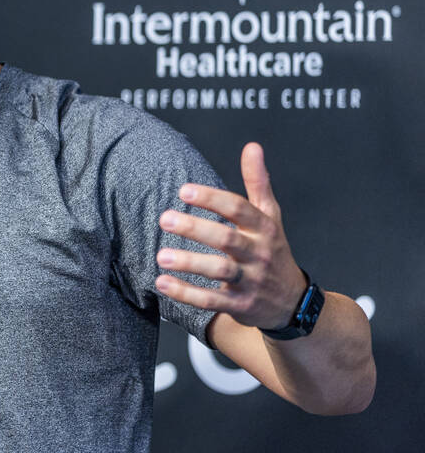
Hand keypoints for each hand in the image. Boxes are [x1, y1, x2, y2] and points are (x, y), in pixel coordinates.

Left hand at [154, 143, 306, 330]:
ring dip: (189, 263)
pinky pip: (212, 300)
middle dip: (195, 229)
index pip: (239, 209)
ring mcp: (250, 281)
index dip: (212, 198)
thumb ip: (258, 182)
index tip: (184, 190)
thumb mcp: (270, 216)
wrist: (292, 303)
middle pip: (227, 240)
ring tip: (160, 255)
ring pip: (219, 271)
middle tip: (165, 219)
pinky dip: (187, 293)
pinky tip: (163, 283)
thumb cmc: (273, 250)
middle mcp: (258, 253)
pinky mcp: (240, 305)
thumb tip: (252, 146)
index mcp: (264, 228)